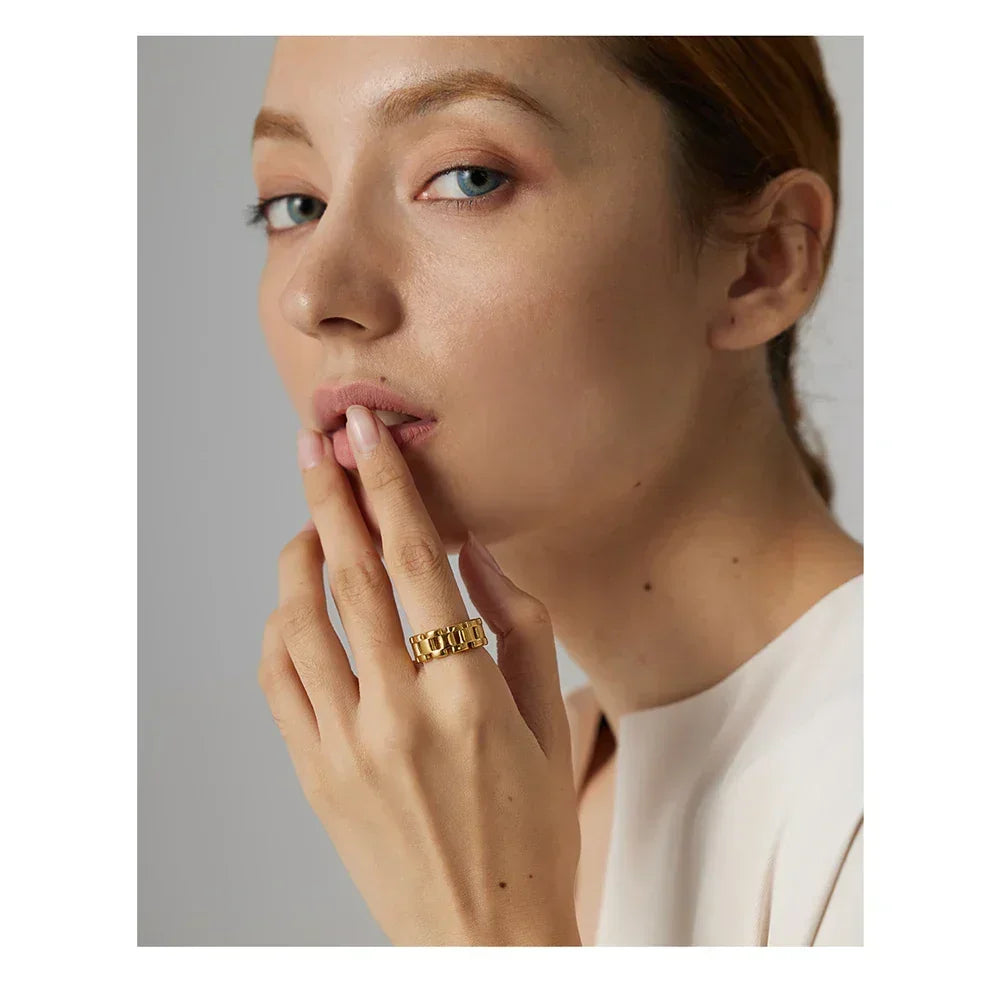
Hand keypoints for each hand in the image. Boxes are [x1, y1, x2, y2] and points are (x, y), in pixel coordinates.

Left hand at [257, 405, 581, 945]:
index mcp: (469, 693)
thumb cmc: (531, 832)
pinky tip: (295, 606)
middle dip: (331, 494)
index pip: (417, 561)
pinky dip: (279, 629)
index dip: (389, 486)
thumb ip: (518, 626)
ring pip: (299, 621)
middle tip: (317, 441)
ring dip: (299, 556)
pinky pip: (277, 682)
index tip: (367, 434)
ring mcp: (346, 746)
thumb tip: (472, 550)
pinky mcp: (315, 776)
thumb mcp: (548, 723)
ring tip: (311, 522)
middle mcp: (400, 712)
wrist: (485, 938)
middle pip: (349, 574)